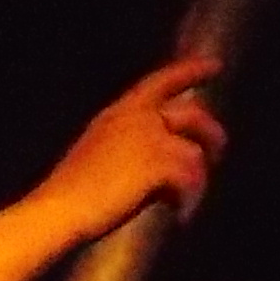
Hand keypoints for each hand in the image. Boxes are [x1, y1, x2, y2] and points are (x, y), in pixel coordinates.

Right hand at [32, 57, 226, 240]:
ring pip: (194, 152)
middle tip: (219, 150)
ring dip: (197, 178)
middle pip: (192, 115)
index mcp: (118, 112)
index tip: (215, 66)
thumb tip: (163, 164)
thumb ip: (130, 148)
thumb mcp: (100, 153)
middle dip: (211, 133)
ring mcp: (149, 139)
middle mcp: (137, 118)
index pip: (161, 81)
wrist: (60, 207)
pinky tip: (180, 214)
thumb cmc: (72, 191)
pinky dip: (187, 199)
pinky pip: (190, 179)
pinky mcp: (157, 164)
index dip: (191, 70)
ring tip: (188, 200)